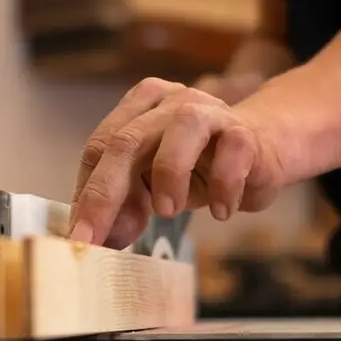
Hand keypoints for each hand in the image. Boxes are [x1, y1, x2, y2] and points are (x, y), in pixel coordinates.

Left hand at [68, 77, 288, 248]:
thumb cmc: (200, 166)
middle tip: (96, 237)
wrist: (262, 150)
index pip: (100, 148)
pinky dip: (224, 185)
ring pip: (182, 128)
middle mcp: (169, 102)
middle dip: (107, 194)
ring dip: (169, 173)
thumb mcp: (154, 187)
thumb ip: (127, 205)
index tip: (79, 237)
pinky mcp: (244, 131)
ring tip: (168, 211)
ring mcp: (209, 111)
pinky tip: (221, 211)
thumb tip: (100, 239)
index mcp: (138, 109)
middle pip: (128, 140)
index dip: (87, 194)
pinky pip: (232, 150)